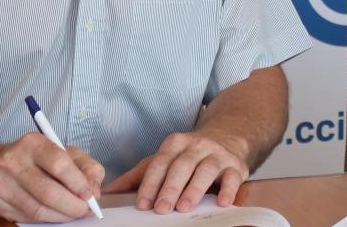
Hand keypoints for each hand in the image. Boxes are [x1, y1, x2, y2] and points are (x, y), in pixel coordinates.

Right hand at [0, 133, 104, 222]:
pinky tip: (56, 214)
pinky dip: (47, 219)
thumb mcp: (66, 152)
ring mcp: (1, 184)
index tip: (90, 194)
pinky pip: (28, 218)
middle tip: (86, 210)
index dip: (78, 183)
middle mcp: (13, 161)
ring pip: (38, 210)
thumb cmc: (38, 158)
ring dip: (62, 216)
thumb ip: (86, 167)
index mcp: (33, 143)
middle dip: (73, 206)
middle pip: (48, 192)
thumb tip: (94, 191)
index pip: (59, 164)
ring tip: (74, 213)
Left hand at [104, 131, 249, 213]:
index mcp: (176, 143)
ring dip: (194, 189)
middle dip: (171, 188)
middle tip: (162, 209)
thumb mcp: (165, 159)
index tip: (143, 203)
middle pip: (182, 165)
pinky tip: (222, 202)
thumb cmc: (189, 155)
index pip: (161, 162)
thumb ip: (140, 174)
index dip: (151, 183)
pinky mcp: (236, 166)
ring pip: (206, 170)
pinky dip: (228, 189)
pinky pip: (232, 177)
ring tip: (185, 207)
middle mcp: (197, 146)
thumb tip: (110, 190)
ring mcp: (217, 155)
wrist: (227, 139)